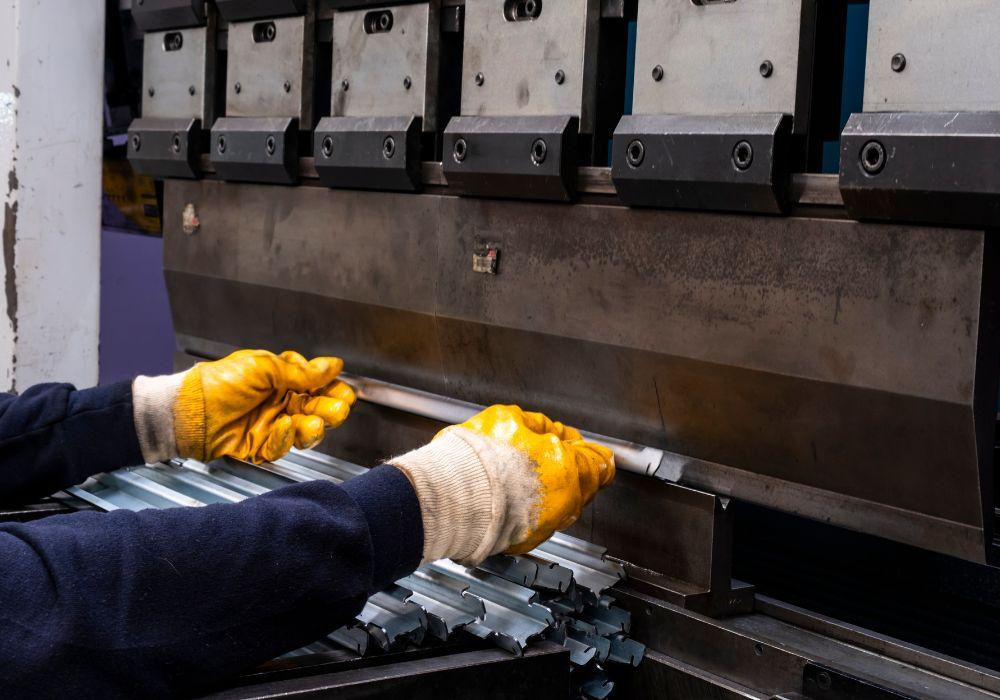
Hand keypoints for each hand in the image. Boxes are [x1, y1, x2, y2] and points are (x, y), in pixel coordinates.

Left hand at [133, 350, 355, 463]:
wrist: (190, 412)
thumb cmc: (218, 383)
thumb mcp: (263, 367)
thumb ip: (300, 371)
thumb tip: (332, 365)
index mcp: (281, 378)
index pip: (316, 384)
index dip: (332, 388)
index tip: (344, 391)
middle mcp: (279, 401)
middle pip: (316, 408)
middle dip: (330, 409)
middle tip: (338, 409)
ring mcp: (272, 424)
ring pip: (305, 430)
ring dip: (313, 426)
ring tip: (314, 422)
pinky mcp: (262, 446)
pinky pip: (282, 446)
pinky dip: (286, 438)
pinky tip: (284, 427)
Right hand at [390, 405, 614, 564]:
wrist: (447, 497)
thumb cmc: (475, 460)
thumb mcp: (511, 419)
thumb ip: (541, 426)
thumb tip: (554, 432)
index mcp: (566, 469)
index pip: (600, 463)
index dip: (592, 451)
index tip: (584, 447)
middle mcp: (563, 503)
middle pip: (584, 484)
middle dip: (570, 468)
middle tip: (546, 454)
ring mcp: (546, 525)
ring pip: (562, 505)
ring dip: (550, 490)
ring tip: (522, 474)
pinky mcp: (526, 541)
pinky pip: (539, 521)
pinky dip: (531, 509)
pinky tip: (511, 495)